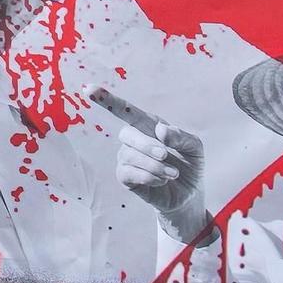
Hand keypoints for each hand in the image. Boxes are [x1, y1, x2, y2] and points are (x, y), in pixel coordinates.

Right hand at [95, 88, 208, 243]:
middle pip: (127, 134)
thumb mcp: (194, 147)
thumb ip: (181, 136)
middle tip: (165, 156)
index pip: (125, 110)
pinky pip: (127, 173)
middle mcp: (134, 139)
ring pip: (128, 155)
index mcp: (148, 125)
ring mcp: (127, 158)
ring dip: (153, 165)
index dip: (106, 99)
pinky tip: (161, 181)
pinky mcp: (126, 178)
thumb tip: (160, 130)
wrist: (190, 193)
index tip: (88, 89)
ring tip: (172, 173)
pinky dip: (147, 176)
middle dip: (146, 145)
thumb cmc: (189, 164)